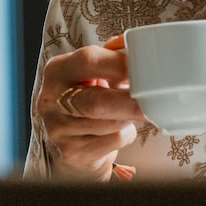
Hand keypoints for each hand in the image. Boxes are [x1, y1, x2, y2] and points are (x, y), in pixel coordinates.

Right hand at [37, 34, 146, 180]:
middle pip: (98, 102)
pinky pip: (112, 141)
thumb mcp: (89, 74)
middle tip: (154, 99)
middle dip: (131, 101)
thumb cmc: (86, 98)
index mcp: (57, 70)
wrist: (68, 140)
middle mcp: (52, 99)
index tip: (144, 68)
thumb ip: (111, 60)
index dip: (120, 64)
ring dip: (129, 117)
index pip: (89, 61)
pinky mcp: (72, 152)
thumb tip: (140, 53)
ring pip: (109, 125)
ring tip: (129, 110)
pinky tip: (117, 129)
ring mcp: (59, 129)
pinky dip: (124, 134)